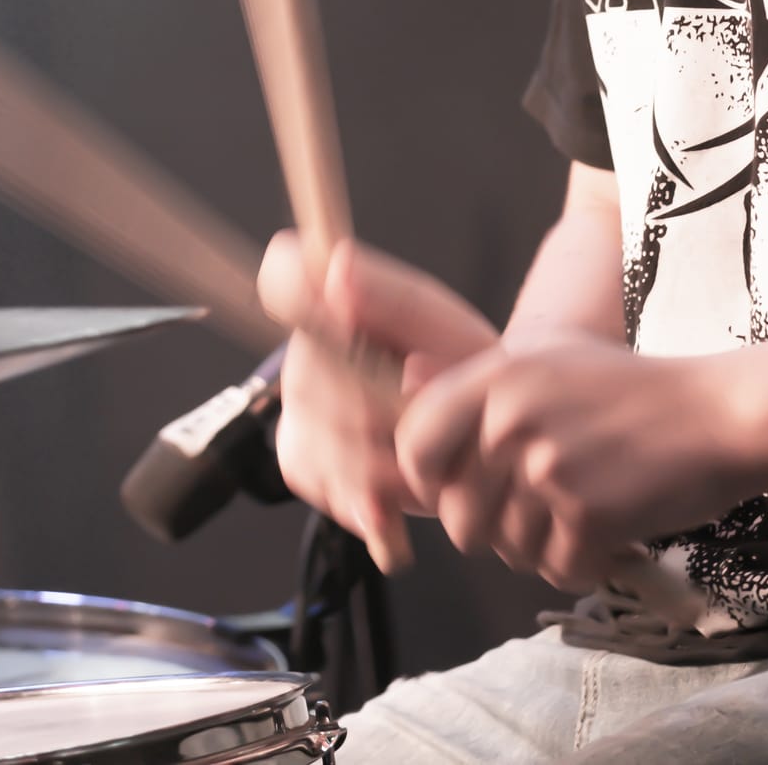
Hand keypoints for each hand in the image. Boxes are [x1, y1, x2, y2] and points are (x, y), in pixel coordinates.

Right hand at [257, 231, 497, 574]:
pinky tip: (401, 496)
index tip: (350, 319)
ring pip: (327, 445)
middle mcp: (303, 351)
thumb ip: (393, 299)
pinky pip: (324, 486)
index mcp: (332, 301)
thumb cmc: (465, 368)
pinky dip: (370, 502)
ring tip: (429, 464)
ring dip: (386, 466)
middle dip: (387, 413)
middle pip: (321, 385)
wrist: (484, 434)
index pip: (283, 278)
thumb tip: (335, 265)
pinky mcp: (301, 461)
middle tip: (436, 420)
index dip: (298, 294)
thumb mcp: (446, 327)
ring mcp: (297, 409)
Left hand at [394, 335, 748, 590]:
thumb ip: (478, 379)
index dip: (429, 478)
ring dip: (540, 546)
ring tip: (581, 507)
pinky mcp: (586, 516)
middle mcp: (512, 419)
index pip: (414, 445)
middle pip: (457, 515)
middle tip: (540, 506)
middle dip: (493, 527)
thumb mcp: (548, 356)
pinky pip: (554, 570)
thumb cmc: (629, 389)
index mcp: (496, 375)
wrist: (716, 415)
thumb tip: (405, 381)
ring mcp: (548, 468)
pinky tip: (609, 527)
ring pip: (505, 551)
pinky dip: (580, 563)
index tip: (458, 485)